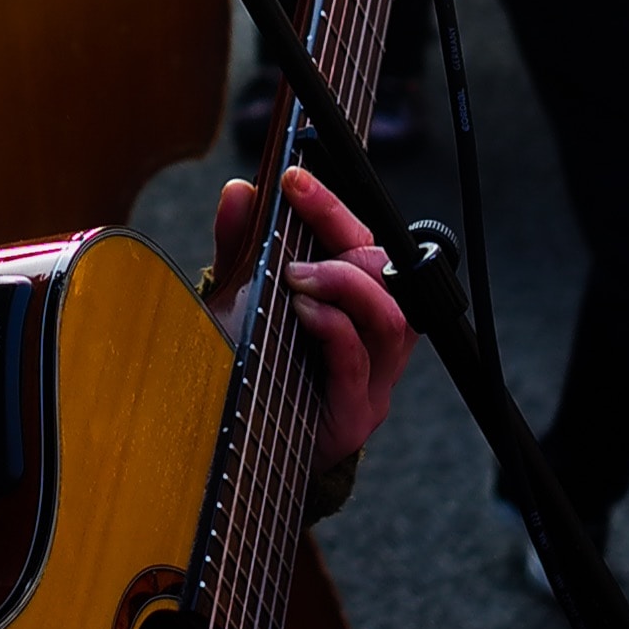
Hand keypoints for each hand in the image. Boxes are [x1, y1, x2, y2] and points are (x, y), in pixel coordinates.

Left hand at [204, 165, 412, 465]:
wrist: (242, 451)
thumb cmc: (251, 369)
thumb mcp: (241, 301)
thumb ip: (241, 248)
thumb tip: (239, 191)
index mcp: (355, 304)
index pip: (363, 242)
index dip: (333, 206)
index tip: (294, 177)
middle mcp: (374, 339)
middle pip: (388, 275)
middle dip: (344, 247)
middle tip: (294, 250)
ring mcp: (372, 379)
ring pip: (389, 317)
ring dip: (344, 286)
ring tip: (298, 280)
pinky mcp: (356, 415)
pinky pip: (359, 362)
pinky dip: (334, 329)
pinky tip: (304, 313)